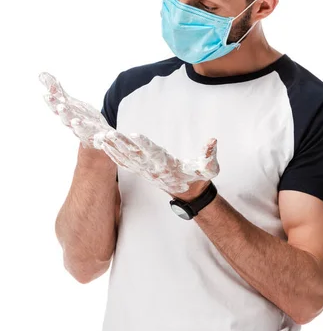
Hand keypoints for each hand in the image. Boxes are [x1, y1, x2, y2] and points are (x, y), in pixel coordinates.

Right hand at [39, 72, 112, 148]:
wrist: (98, 136)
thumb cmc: (81, 118)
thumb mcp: (70, 102)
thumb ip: (56, 90)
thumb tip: (41, 74)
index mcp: (68, 115)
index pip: (57, 108)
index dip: (52, 102)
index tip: (47, 95)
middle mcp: (75, 125)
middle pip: (67, 119)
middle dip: (63, 113)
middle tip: (61, 106)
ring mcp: (88, 132)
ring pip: (82, 130)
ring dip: (78, 126)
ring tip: (76, 121)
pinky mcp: (101, 138)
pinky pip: (102, 139)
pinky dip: (104, 137)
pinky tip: (108, 134)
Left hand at [99, 130, 219, 196]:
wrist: (190, 196)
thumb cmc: (199, 179)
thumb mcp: (208, 168)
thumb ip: (209, 155)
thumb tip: (213, 141)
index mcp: (168, 166)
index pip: (155, 154)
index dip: (144, 145)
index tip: (133, 135)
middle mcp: (154, 169)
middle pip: (135, 156)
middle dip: (121, 145)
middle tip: (108, 134)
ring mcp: (146, 171)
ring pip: (127, 159)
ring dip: (113, 148)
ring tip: (101, 137)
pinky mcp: (142, 171)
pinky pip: (125, 163)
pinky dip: (114, 154)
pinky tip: (105, 146)